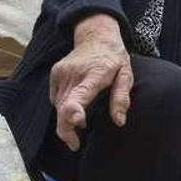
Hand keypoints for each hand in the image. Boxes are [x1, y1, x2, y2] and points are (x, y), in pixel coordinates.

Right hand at [49, 14, 133, 150]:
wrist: (96, 35)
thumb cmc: (114, 58)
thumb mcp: (126, 75)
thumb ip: (122, 98)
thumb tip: (119, 121)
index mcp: (94, 75)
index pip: (77, 98)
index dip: (72, 117)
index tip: (75, 132)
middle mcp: (74, 74)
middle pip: (63, 109)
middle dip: (67, 130)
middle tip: (75, 144)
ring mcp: (61, 73)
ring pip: (58, 106)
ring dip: (66, 118)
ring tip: (81, 119)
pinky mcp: (55, 73)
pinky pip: (55, 98)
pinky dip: (63, 106)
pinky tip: (75, 104)